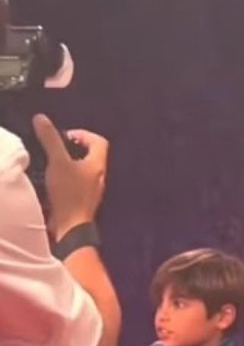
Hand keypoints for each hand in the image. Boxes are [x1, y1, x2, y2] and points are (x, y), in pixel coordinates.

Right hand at [33, 115, 108, 239]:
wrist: (71, 227)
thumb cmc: (68, 193)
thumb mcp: (58, 162)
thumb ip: (51, 139)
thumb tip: (41, 119)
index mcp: (98, 165)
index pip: (99, 142)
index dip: (84, 134)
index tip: (67, 136)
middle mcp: (99, 177)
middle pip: (93, 155)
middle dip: (76, 148)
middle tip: (59, 148)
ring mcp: (93, 191)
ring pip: (85, 170)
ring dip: (72, 163)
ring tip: (56, 162)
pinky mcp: (84, 202)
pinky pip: (79, 183)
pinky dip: (70, 177)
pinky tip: (56, 180)